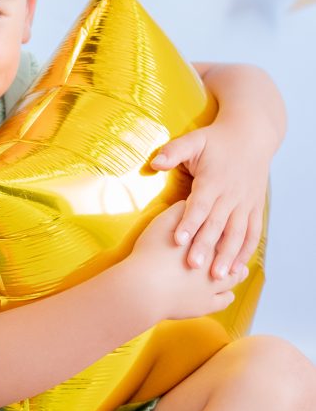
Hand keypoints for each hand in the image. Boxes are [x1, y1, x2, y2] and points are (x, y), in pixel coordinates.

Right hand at [130, 201, 248, 321]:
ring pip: (232, 278)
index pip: (222, 232)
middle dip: (234, 251)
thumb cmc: (150, 254)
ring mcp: (212, 286)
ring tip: (237, 271)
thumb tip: (191, 201)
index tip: (225, 226)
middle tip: (235, 248)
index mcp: (206, 241)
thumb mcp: (162, 224)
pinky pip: (223, 301)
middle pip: (231, 255)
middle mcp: (215, 263)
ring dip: (236, 274)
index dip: (224, 229)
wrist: (143, 288)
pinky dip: (227, 297)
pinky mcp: (205, 305)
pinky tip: (226, 294)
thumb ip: (179, 211)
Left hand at [149, 121, 269, 279]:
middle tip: (193, 266)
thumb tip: (154, 162)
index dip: (189, 222)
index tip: (177, 240)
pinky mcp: (255, 208)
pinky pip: (253, 233)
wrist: (253, 135)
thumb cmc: (217, 140)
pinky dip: (246, 251)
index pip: (200, 204)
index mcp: (214, 180)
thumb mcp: (194, 140)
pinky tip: (236, 269)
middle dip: (206, 246)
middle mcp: (231, 194)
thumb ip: (174, 151)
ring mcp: (245, 203)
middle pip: (217, 224)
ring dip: (228, 255)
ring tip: (218, 276)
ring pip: (237, 233)